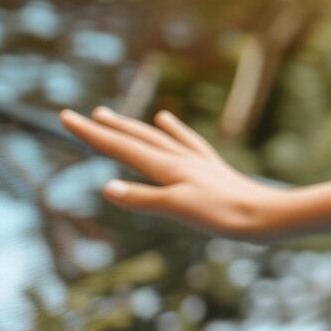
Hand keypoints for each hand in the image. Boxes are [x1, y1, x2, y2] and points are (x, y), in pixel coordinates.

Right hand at [58, 106, 286, 242]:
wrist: (266, 215)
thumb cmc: (223, 215)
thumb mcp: (178, 210)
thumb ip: (142, 199)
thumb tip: (106, 187)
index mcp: (167, 167)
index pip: (121, 147)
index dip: (91, 133)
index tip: (65, 116)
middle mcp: (180, 158)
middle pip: (136, 138)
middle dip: (107, 127)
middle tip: (80, 115)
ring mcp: (196, 161)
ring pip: (157, 137)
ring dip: (132, 127)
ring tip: (111, 115)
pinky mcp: (211, 167)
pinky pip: (186, 142)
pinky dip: (172, 130)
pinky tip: (166, 120)